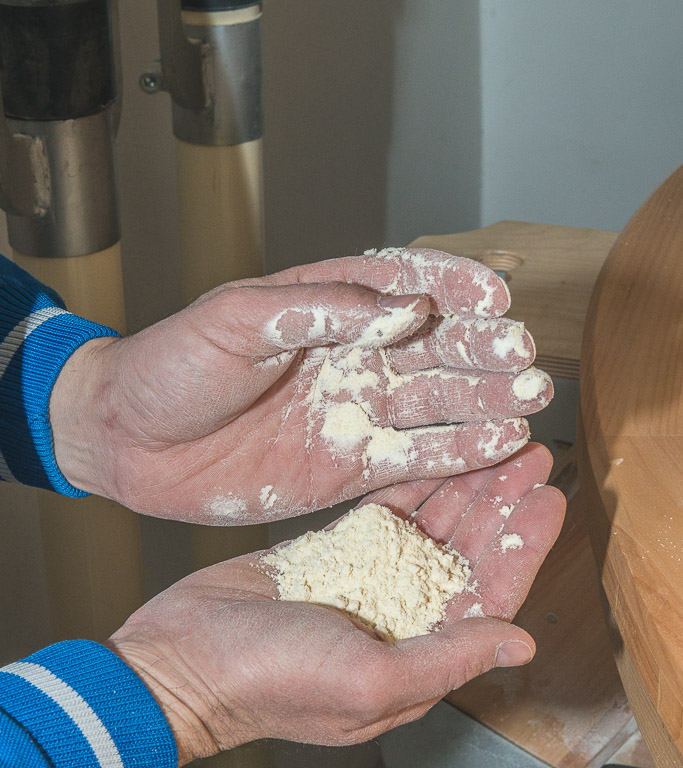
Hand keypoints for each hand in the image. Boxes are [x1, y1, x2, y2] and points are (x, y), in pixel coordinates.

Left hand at [51, 249, 551, 524]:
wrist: (131, 442)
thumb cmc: (171, 367)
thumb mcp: (235, 320)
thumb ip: (318, 308)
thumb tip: (405, 306)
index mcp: (326, 307)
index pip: (404, 285)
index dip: (453, 287)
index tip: (494, 293)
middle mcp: (352, 358)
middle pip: (435, 348)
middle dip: (483, 350)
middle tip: (524, 355)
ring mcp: (354, 414)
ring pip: (436, 404)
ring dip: (485, 400)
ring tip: (531, 398)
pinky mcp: (349, 467)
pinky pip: (414, 459)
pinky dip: (457, 453)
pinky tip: (499, 444)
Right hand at [107, 443, 564, 765]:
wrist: (184, 659)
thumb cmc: (271, 684)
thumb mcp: (369, 681)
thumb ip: (447, 660)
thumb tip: (521, 643)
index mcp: (418, 658)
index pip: (489, 599)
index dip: (523, 549)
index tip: (548, 501)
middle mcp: (401, 621)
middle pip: (467, 556)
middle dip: (501, 508)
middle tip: (530, 456)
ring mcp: (367, 584)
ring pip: (431, 530)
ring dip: (465, 491)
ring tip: (496, 446)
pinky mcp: (333, 553)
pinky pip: (384, 515)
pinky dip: (413, 487)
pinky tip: (439, 457)